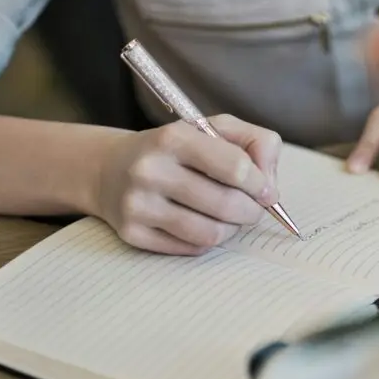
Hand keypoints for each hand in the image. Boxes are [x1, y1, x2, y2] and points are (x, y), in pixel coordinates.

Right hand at [93, 115, 282, 254]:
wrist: (109, 169)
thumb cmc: (176, 149)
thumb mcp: (214, 129)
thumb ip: (255, 143)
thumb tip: (269, 184)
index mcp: (173, 137)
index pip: (237, 167)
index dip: (261, 184)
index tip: (266, 190)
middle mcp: (150, 170)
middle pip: (227, 205)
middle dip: (253, 211)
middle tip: (254, 209)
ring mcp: (138, 204)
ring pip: (211, 233)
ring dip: (232, 229)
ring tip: (230, 218)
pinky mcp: (132, 233)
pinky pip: (191, 249)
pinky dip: (207, 240)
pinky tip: (202, 224)